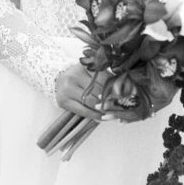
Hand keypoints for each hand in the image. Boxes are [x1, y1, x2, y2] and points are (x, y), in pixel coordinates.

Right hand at [55, 64, 176, 123]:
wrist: (55, 79)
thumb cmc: (77, 75)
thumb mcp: (89, 70)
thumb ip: (103, 75)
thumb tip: (124, 82)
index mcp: (82, 66)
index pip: (104, 78)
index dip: (116, 86)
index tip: (128, 93)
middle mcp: (74, 76)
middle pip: (99, 91)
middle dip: (113, 99)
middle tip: (126, 105)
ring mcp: (68, 90)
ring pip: (92, 102)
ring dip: (105, 109)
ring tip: (117, 113)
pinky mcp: (64, 102)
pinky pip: (83, 111)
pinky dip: (95, 116)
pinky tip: (104, 118)